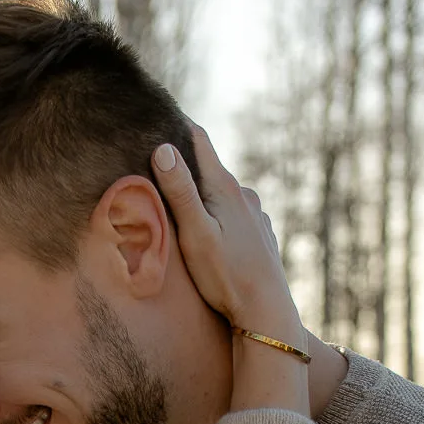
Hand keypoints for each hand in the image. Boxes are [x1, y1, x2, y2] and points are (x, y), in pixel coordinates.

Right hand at [152, 125, 301, 343]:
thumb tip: (164, 148)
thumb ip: (180, 192)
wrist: (266, 312)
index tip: (158, 111)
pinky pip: (234, 215)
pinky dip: (218, 215)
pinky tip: (210, 231)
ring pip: (222, 195)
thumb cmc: (226, 276)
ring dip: (203, 195)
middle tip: (157, 162)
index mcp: (225, 188)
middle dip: (185, 164)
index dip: (177, 124)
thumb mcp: (196, 234)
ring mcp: (256, 214)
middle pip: (209, 168)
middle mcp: (244, 194)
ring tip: (180, 204)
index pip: (199, 141)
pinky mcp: (260, 234)